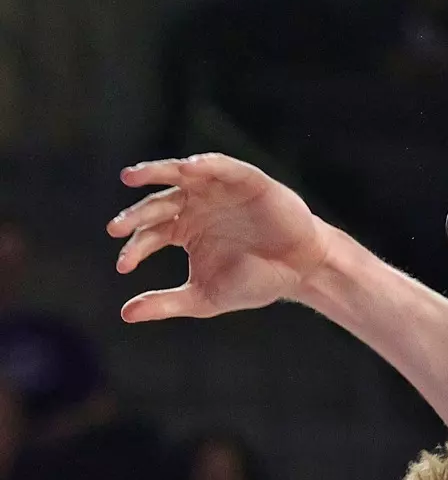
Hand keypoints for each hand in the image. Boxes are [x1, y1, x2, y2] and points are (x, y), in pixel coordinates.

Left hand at [107, 154, 333, 322]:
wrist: (299, 272)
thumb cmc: (252, 283)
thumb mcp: (203, 297)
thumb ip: (166, 304)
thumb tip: (125, 314)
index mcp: (184, 230)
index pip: (151, 233)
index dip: (135, 248)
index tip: (124, 266)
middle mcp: (197, 206)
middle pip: (158, 202)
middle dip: (136, 214)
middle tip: (117, 227)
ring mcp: (220, 191)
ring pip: (182, 175)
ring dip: (157, 171)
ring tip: (133, 177)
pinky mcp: (247, 181)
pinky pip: (224, 167)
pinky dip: (207, 165)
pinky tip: (189, 168)